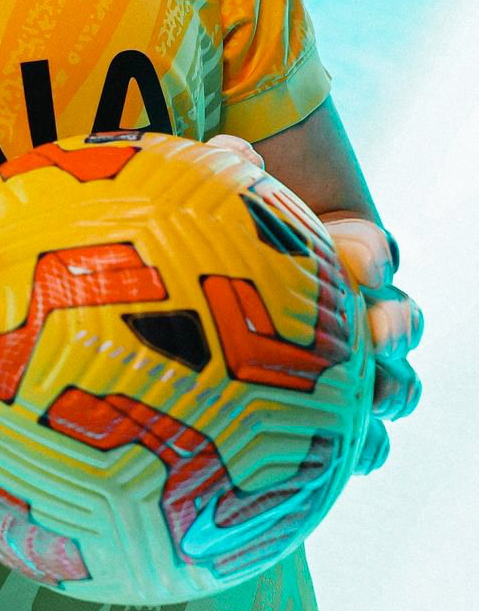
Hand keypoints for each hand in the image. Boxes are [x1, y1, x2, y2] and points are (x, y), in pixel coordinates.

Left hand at [206, 136, 421, 476]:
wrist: (210, 304)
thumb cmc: (224, 248)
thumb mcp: (224, 208)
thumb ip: (230, 173)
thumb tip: (235, 153)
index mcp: (341, 258)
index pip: (372, 251)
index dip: (372, 254)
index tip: (363, 259)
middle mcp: (358, 313)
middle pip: (399, 319)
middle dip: (396, 323)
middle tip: (376, 331)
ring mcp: (350, 367)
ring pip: (394, 380)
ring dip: (392, 388)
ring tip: (375, 399)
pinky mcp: (331, 417)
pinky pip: (362, 437)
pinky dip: (368, 446)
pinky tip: (357, 457)